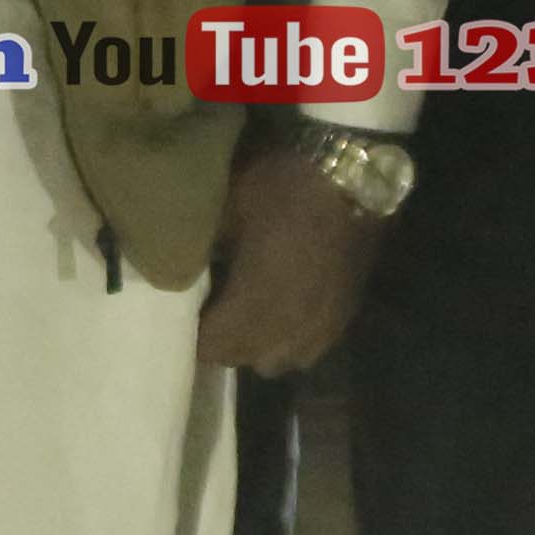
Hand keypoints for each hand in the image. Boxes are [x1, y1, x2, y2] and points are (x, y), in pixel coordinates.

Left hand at [196, 137, 379, 375]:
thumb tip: (187, 275)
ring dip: (259, 349)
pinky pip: (311, 350)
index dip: (195, 338)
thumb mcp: (227, 210)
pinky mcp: (343, 314)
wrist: (350, 172)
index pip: (214, 345)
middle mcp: (288, 325)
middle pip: (245, 358)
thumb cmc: (281, 186)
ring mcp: (320, 324)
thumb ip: (204, 253)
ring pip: (280, 361)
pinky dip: (291, 342)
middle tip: (211, 318)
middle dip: (224, 344)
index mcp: (255, 301)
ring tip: (247, 321)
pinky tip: (283, 317)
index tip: (184, 319)